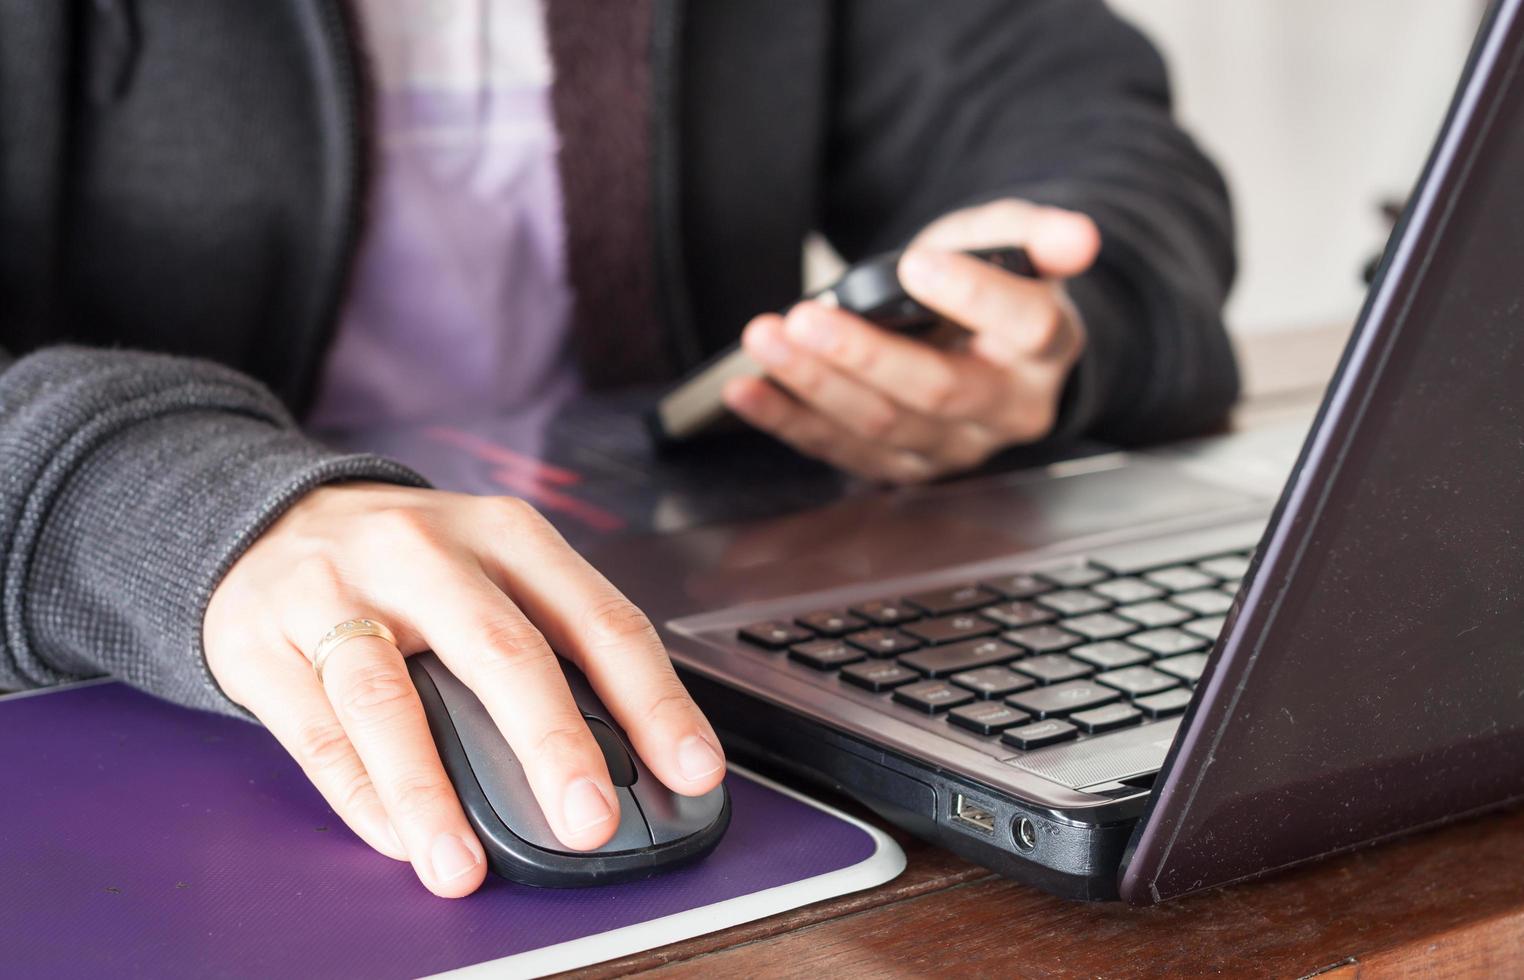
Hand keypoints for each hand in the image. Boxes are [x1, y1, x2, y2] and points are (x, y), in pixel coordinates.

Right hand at [203, 484, 724, 897]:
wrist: (268, 518)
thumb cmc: (409, 562)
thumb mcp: (492, 568)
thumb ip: (552, 643)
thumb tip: (625, 756)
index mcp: (505, 535)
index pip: (599, 619)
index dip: (654, 699)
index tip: (693, 768)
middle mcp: (424, 552)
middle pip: (501, 652)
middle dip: (552, 745)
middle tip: (589, 821)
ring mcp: (335, 591)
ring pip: (386, 698)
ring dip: (430, 792)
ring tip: (462, 864)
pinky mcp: (262, 640)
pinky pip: (318, 730)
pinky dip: (361, 794)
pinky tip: (399, 838)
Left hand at [725, 199, 1099, 482]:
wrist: (977, 342)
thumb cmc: (989, 283)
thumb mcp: (1009, 242)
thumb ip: (1035, 235)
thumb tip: (1079, 236)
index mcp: (1047, 347)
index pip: (1026, 327)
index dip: (974, 297)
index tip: (916, 264)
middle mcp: (1009, 409)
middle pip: (938, 389)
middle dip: (865, 353)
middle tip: (805, 317)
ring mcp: (955, 446)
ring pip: (882, 426)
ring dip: (813, 384)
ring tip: (764, 340)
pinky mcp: (904, 465)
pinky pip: (840, 450)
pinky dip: (788, 420)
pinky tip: (746, 390)